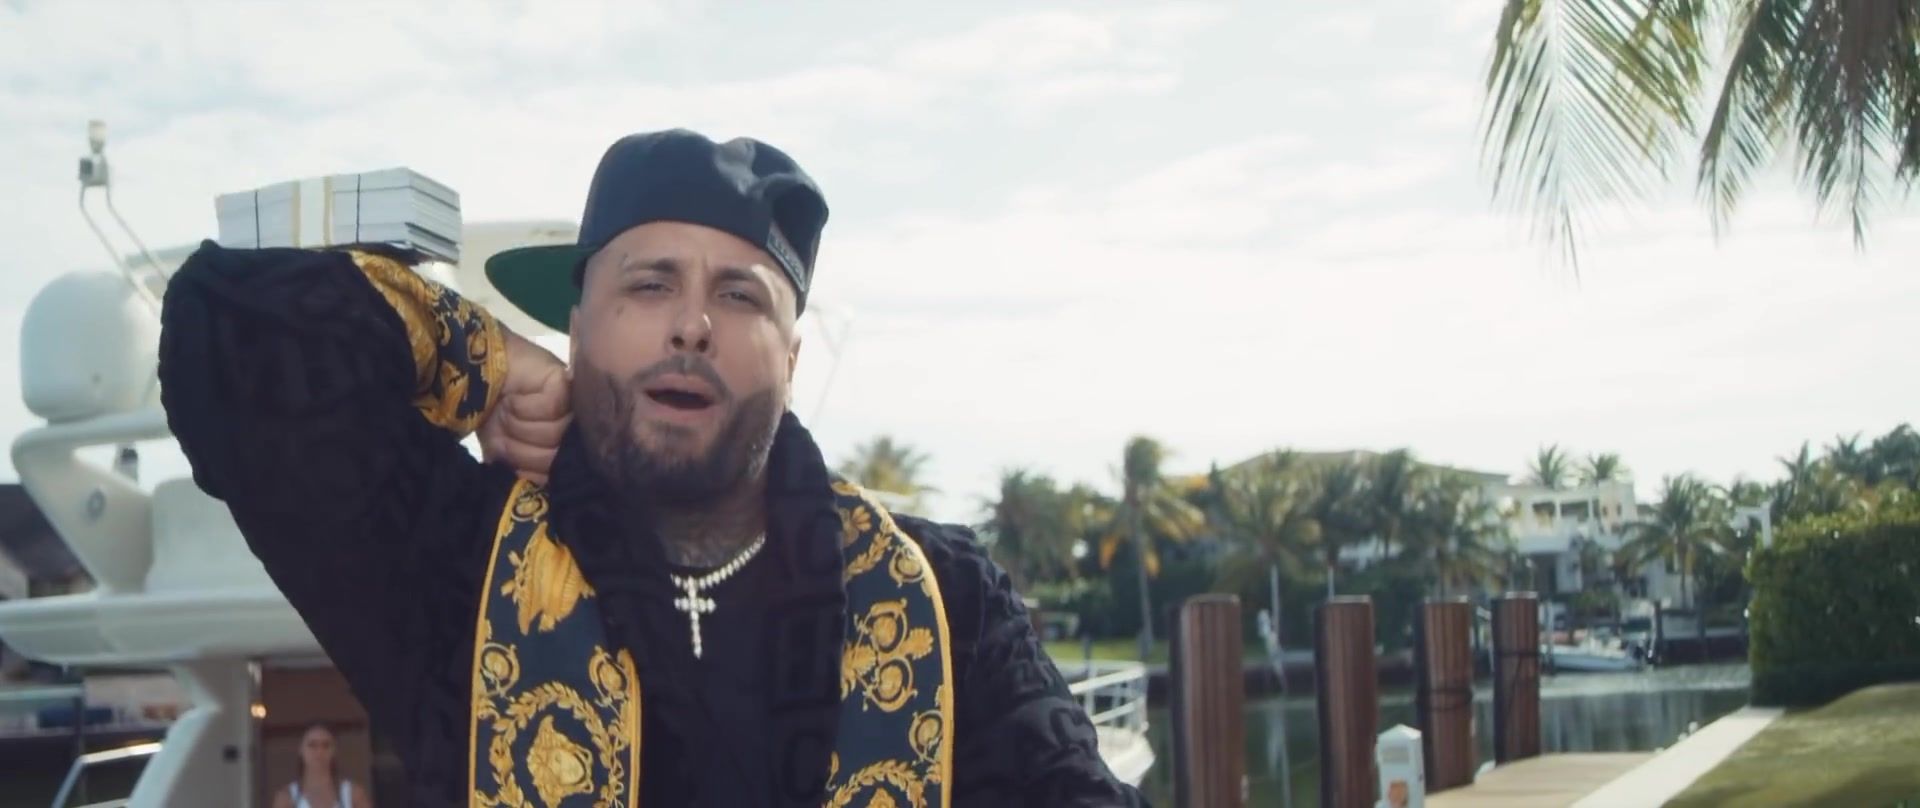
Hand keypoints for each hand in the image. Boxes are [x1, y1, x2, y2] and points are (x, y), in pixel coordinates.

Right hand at [478, 328, 569, 483]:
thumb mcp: (500, 451)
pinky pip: (551, 408)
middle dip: (522, 450)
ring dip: (519, 426)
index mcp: (555, 447)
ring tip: (507, 411)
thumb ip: (520, 470)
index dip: (531, 473)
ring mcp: (570, 405)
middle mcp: (567, 427)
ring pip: (554, 434)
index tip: (513, 464)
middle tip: (505, 430)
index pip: (556, 475)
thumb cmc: (486, 413)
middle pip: (556, 458)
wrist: (470, 373)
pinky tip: (515, 396)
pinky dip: (524, 406)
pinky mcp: (564, 382)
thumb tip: (531, 494)